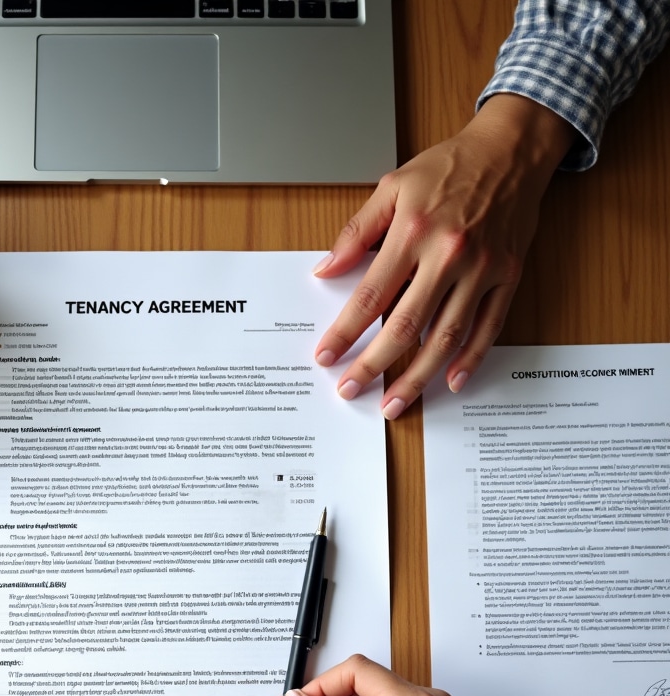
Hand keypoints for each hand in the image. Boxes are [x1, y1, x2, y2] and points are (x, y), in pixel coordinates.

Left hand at [314, 95, 574, 418]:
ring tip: (394, 403)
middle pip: (405, 326)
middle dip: (373, 365)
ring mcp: (482, 269)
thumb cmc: (450, 166)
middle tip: (350, 390)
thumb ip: (357, 232)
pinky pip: (489, 328)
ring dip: (417, 376)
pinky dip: (470, 359)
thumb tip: (325, 270)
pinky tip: (450, 381)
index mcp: (413, 233)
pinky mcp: (508, 277)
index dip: (345, 332)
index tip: (326, 356)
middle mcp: (448, 255)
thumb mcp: (393, 187)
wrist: (512, 148)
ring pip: (446, 337)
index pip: (369, 296)